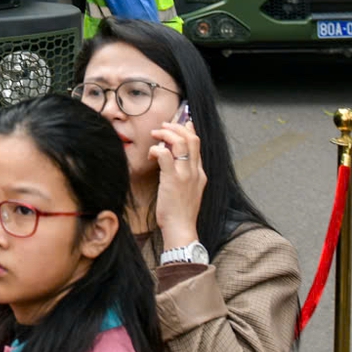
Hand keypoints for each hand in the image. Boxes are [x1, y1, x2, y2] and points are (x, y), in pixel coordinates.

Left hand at [148, 120, 206, 250]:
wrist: (181, 229)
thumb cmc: (180, 212)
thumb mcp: (189, 190)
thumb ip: (185, 174)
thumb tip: (173, 158)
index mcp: (200, 173)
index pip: (197, 144)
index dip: (189, 130)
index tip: (182, 122)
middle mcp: (195, 171)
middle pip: (191, 138)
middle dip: (176, 127)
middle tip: (163, 126)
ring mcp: (185, 175)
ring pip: (180, 142)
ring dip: (166, 134)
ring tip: (155, 134)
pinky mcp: (172, 179)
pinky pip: (165, 155)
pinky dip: (156, 150)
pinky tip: (151, 154)